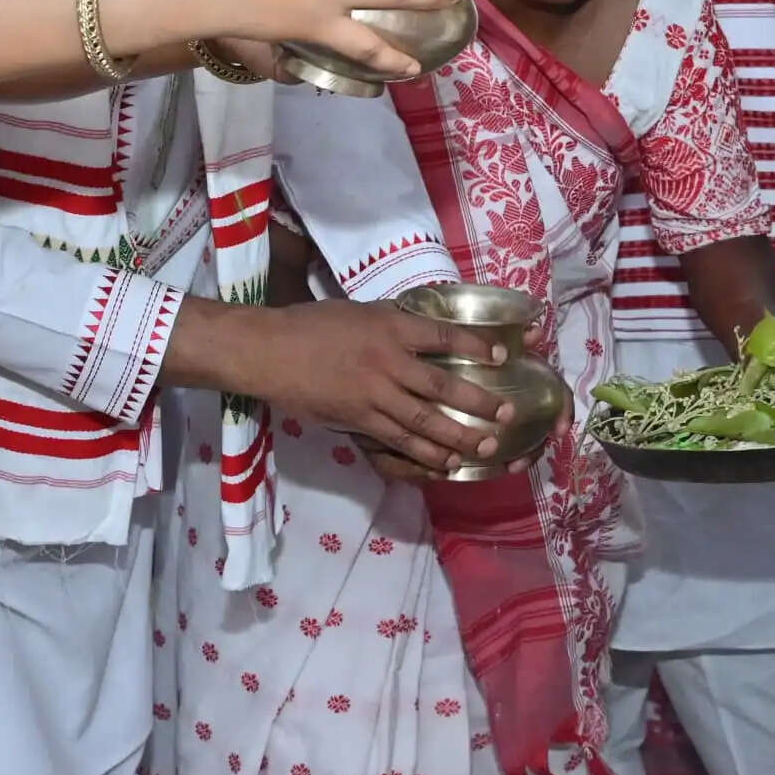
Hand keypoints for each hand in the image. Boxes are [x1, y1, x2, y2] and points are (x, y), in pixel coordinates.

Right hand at [178, 298, 515, 478]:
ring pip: (424, 420)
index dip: (476, 345)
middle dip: (477, 402)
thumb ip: (392, 326)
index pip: (443, 335)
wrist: (269, 351)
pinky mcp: (358, 419)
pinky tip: (443, 462)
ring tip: (484, 447)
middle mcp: (388, 360)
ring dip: (457, 436)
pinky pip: (397, 441)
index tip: (502, 356)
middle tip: (505, 415)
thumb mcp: (359, 313)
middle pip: (442, 385)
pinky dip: (422, 453)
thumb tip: (422, 337)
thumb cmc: (311, 326)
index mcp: (390, 326)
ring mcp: (373, 393)